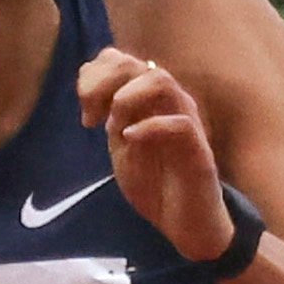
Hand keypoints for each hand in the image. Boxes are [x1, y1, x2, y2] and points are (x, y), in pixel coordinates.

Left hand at [77, 48, 233, 265]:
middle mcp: (169, 102)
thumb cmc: (156, 184)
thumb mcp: (121, 148)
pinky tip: (130, 140)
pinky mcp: (198, 149)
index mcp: (149, 100)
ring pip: (160, 81)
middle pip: (136, 64)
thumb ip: (110, 119)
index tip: (85, 112)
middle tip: (91, 118)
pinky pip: (179, 123)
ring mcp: (185, 120)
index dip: (95, 75)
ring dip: (127, 98)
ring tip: (112, 127)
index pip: (120, 60)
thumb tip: (95, 97)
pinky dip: (149, 127)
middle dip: (104, 84)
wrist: (184, 223)